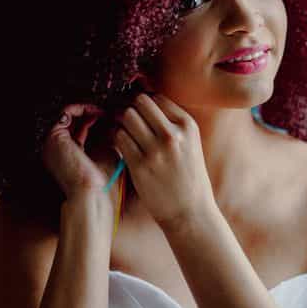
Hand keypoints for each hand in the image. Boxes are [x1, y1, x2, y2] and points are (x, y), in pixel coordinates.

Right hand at [41, 102, 119, 202]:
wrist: (90, 192)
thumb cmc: (100, 182)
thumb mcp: (107, 154)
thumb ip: (108, 138)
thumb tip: (117, 123)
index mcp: (69, 152)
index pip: (81, 128)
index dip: (96, 119)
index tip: (112, 115)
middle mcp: (58, 147)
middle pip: (74, 120)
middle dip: (92, 112)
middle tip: (109, 109)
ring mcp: (54, 141)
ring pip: (69, 114)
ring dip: (88, 108)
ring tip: (104, 110)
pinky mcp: (54, 137)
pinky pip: (65, 113)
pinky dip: (81, 108)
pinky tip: (97, 112)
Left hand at [110, 93, 215, 229]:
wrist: (190, 210)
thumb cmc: (188, 176)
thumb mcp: (191, 143)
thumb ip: (172, 123)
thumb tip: (144, 101)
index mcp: (188, 126)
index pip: (157, 97)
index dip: (144, 102)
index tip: (140, 112)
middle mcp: (173, 134)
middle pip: (139, 103)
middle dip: (131, 109)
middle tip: (128, 121)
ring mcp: (156, 150)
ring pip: (126, 117)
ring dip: (121, 122)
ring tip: (125, 134)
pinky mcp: (139, 165)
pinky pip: (118, 137)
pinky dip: (116, 138)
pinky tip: (122, 146)